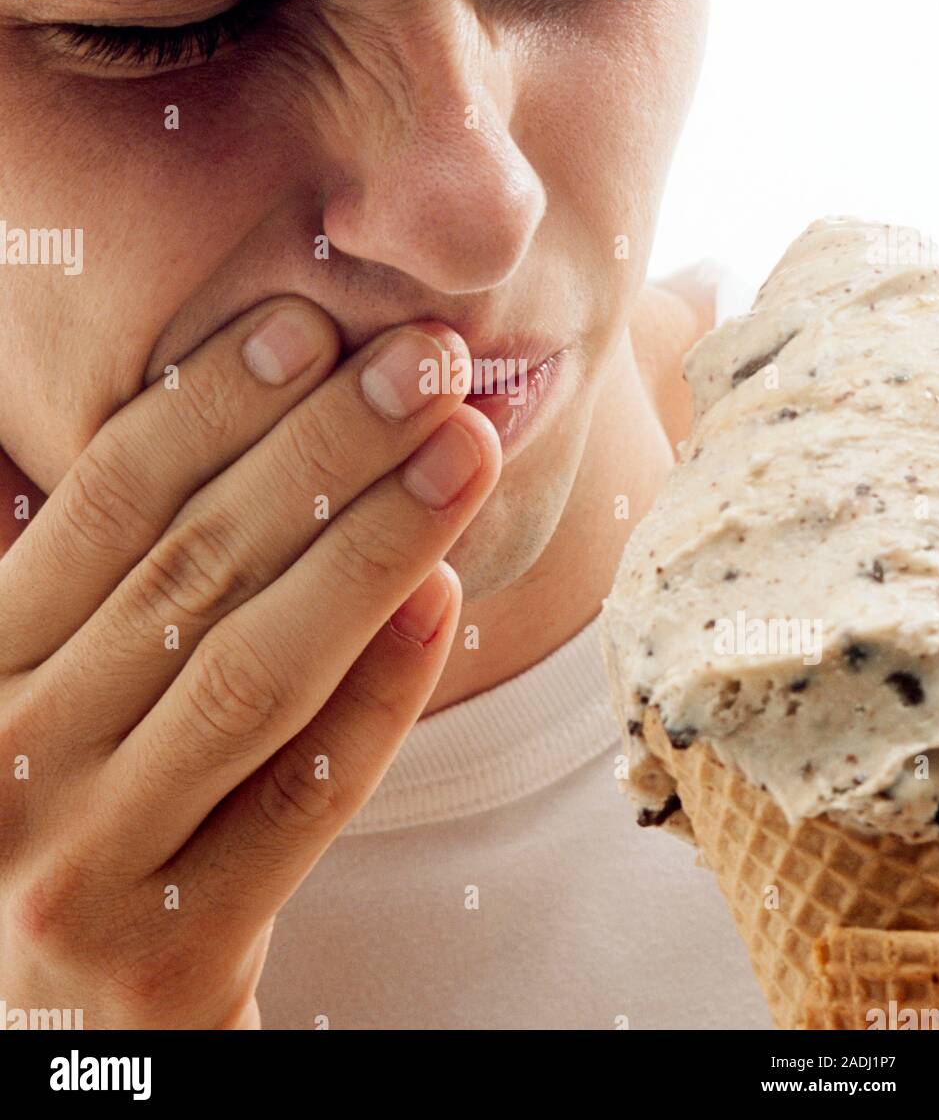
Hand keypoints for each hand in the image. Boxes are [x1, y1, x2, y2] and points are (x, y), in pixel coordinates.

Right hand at [0, 297, 499, 1027]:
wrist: (66, 1039)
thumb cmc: (74, 819)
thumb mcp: (45, 690)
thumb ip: (87, 580)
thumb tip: (203, 413)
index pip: (105, 504)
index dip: (209, 404)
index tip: (309, 326)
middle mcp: (7, 760)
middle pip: (193, 569)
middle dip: (322, 450)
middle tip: (427, 362)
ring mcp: (83, 862)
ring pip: (252, 671)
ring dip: (372, 548)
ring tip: (465, 449)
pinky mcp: (171, 951)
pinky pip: (298, 801)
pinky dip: (379, 693)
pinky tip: (444, 600)